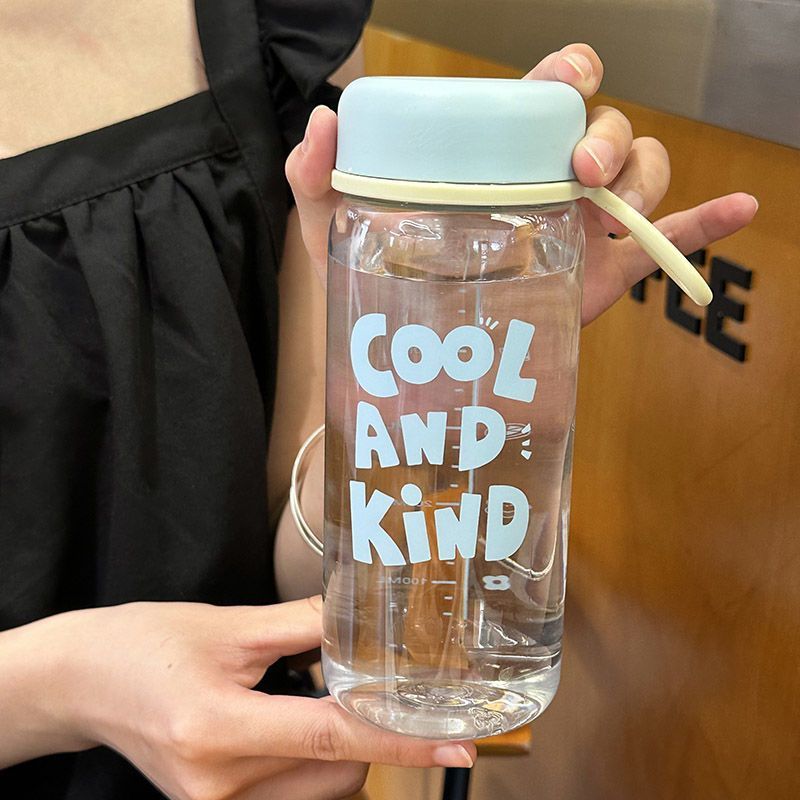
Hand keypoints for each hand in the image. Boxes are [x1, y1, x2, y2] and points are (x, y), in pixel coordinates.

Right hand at [7, 598, 474, 799]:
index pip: (332, 738)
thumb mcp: (228, 625)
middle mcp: (218, 786)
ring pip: (321, 789)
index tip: (457, 743)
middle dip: (366, 727)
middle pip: (337, 771)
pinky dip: (309, 760)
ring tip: (302, 695)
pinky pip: (292, 795)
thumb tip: (365, 617)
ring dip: (337, 745)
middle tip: (355, 679)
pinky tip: (286, 718)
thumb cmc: (146, 644)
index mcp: (218, 730)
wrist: (82, 682)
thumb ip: (304, 624)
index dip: (402, 739)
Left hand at [286, 44, 757, 324]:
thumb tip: (323, 121)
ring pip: (645, 176)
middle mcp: (552, 179)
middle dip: (608, 138)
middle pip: (611, 130)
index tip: (561, 87)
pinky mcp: (605, 272)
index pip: (552, 92)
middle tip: (574, 174)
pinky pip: (668, 242)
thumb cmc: (379, 276)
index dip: (570, 76)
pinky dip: (705, 225)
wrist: (412, 353)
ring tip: (609, 214)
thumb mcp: (338, 224)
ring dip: (645, 183)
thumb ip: (318, 175)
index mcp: (502, 154)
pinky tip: (740, 210)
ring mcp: (584, 226)